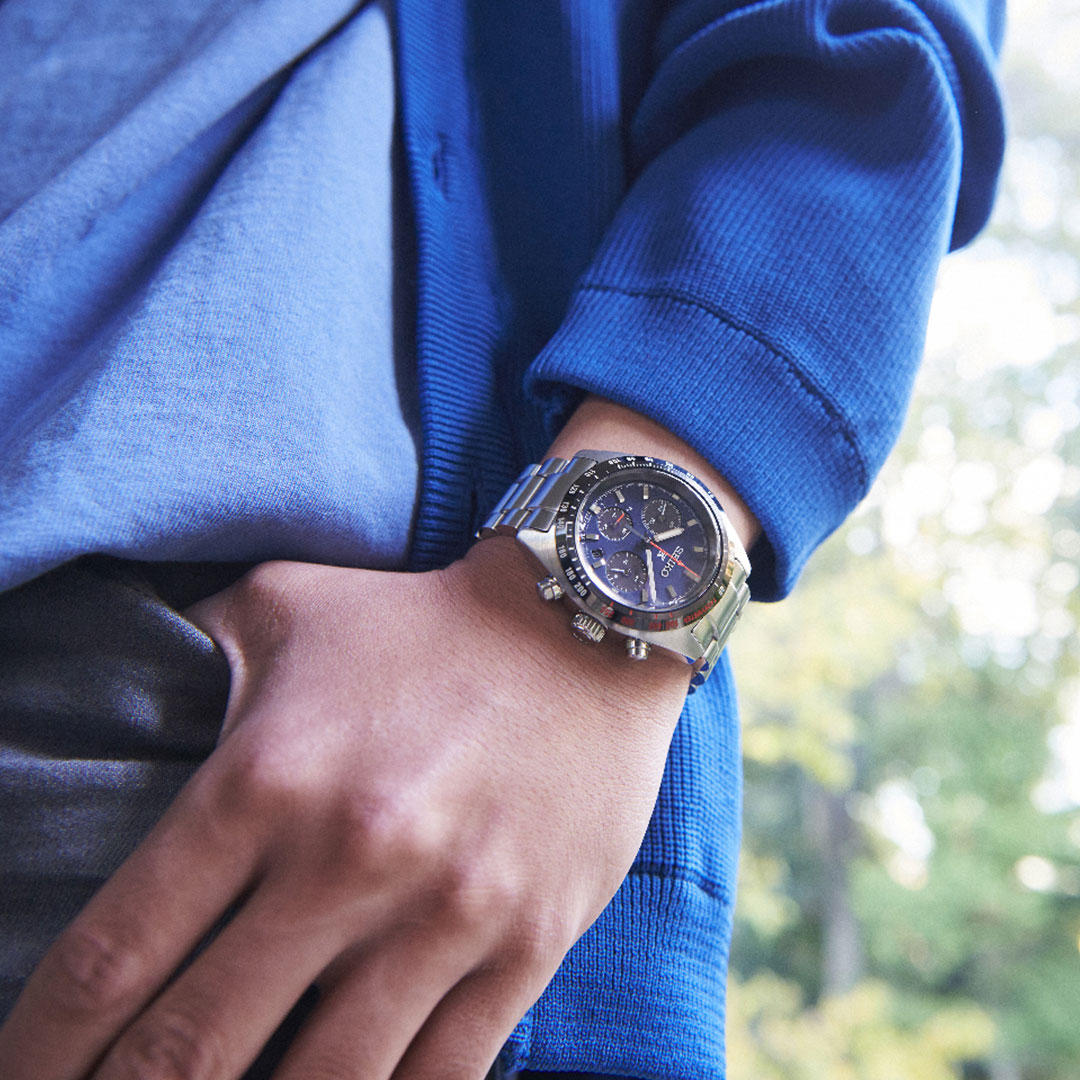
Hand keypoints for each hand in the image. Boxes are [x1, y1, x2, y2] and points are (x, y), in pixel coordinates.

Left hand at [0, 539, 689, 1079]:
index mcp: (266, 778)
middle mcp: (348, 858)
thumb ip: (182, 654)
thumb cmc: (421, 621)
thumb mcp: (283, 604)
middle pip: (189, 1052)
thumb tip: (107, 705)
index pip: (112, 957)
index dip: (42, 1045)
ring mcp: (445, 915)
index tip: (23, 1076)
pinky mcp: (525, 947)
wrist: (583, 628)